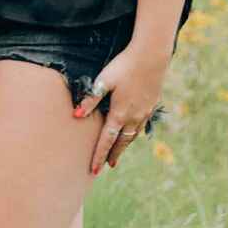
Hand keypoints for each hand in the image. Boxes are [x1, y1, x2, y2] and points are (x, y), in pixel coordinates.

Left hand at [77, 41, 169, 172]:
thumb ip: (90, 99)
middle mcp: (133, 117)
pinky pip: (141, 125)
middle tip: (106, 167)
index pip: (106, 141)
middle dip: (113, 155)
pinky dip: (134, 134)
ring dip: (124, 146)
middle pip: (121, 142)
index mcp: (119, 113)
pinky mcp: (151, 105)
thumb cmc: (124, 66)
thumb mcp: (103, 81)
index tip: (94, 170)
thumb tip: (75, 115)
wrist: (152, 57)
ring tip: (117, 154)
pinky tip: (132, 133)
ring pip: (133, 135)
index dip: (99, 156)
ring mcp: (144, 112)